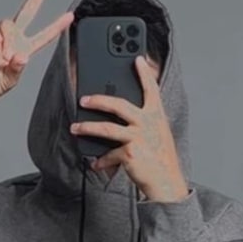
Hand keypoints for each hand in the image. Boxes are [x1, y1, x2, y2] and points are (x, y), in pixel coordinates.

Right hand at [0, 0, 73, 111]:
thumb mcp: (8, 82)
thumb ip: (16, 69)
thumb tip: (21, 57)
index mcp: (23, 51)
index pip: (43, 36)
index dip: (56, 26)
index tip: (70, 16)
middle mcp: (12, 40)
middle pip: (27, 13)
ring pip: (8, 23)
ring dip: (8, 37)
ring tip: (3, 54)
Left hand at [70, 55, 189, 201]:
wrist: (167, 182)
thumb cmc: (161, 157)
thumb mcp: (157, 134)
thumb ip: (144, 121)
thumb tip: (118, 114)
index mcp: (156, 115)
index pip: (151, 89)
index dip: (145, 73)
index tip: (137, 59)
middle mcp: (148, 123)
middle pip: (118, 105)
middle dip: (98, 100)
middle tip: (83, 99)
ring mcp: (138, 137)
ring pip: (106, 128)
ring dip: (87, 128)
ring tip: (75, 128)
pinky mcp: (129, 153)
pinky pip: (109, 154)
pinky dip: (101, 160)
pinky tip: (95, 163)